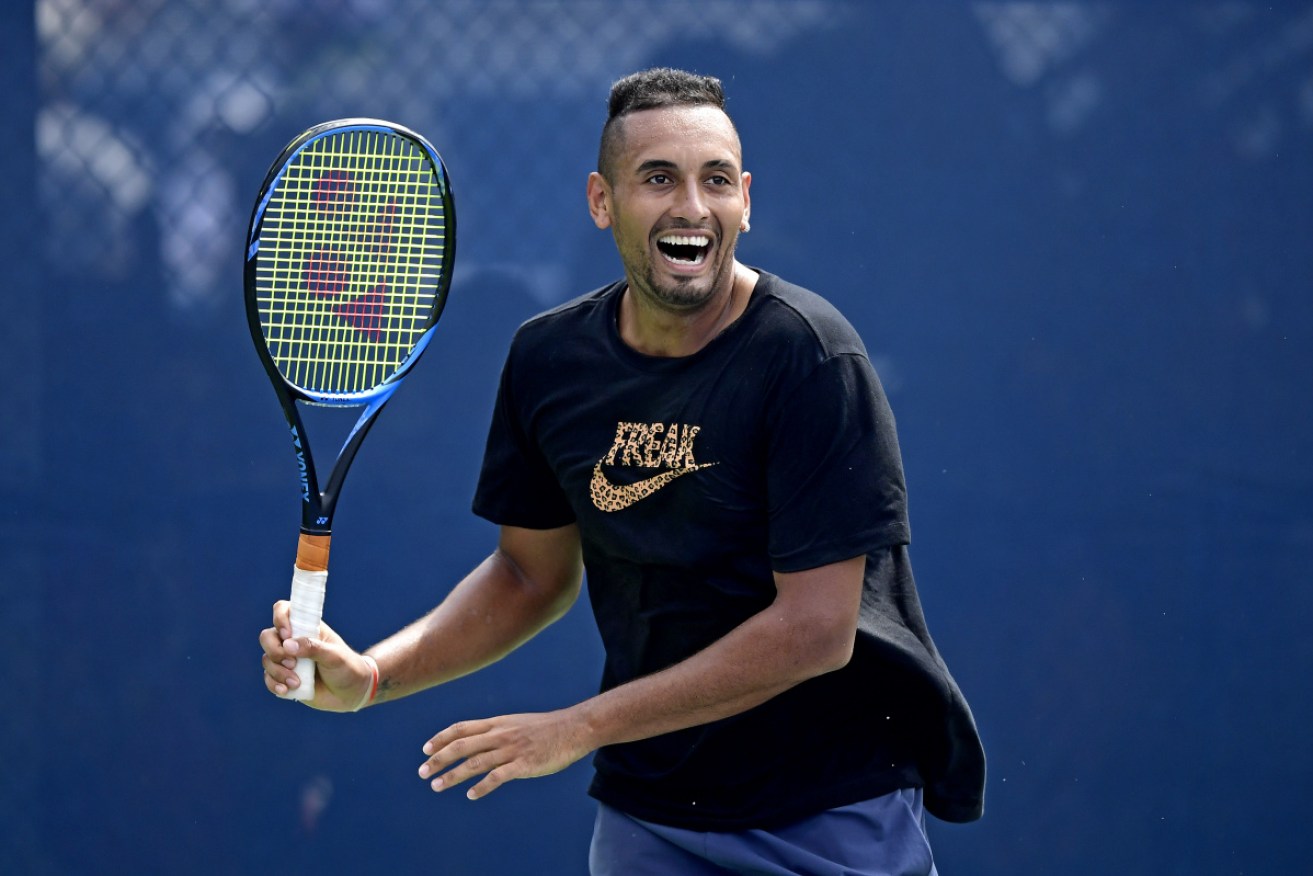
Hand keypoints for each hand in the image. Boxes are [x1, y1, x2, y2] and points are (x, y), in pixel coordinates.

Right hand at [259, 599, 372, 711]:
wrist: (351, 693)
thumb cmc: (347, 667)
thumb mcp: (334, 656)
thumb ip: (313, 648)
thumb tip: (288, 644)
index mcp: (307, 627)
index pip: (284, 610)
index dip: (280, 618)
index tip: (287, 634)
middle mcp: (294, 641)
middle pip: (267, 636)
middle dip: (275, 651)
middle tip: (293, 663)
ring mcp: (287, 659)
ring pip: (267, 659)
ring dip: (278, 672)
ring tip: (297, 682)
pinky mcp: (284, 677)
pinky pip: (268, 678)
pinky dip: (274, 684)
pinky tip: (286, 691)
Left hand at [417, 710, 593, 799]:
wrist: (573, 728)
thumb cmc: (546, 728)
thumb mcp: (516, 723)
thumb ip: (497, 732)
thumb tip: (478, 743)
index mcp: (497, 723)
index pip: (461, 728)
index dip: (441, 738)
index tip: (425, 749)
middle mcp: (500, 734)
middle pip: (462, 745)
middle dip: (438, 759)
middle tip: (422, 772)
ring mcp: (511, 749)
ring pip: (474, 762)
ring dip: (452, 775)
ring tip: (436, 785)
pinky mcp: (524, 765)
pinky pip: (497, 777)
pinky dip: (482, 786)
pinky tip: (471, 795)